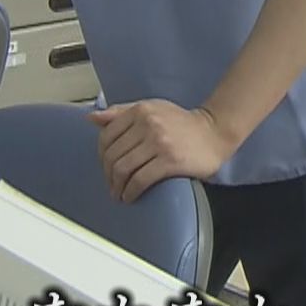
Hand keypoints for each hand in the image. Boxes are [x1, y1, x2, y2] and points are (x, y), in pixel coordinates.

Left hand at [90, 100, 240, 202]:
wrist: (214, 132)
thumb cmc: (182, 123)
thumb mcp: (151, 109)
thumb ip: (121, 112)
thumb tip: (92, 118)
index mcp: (140, 110)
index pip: (107, 136)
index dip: (102, 156)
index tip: (106, 167)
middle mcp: (148, 124)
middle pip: (113, 155)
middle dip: (108, 175)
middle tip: (112, 185)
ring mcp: (159, 142)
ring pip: (123, 168)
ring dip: (117, 186)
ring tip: (119, 193)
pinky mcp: (170, 161)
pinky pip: (140, 180)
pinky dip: (131, 191)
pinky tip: (131, 196)